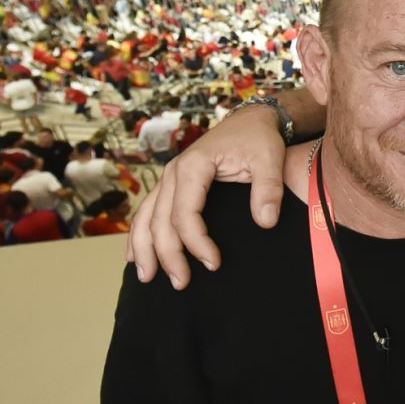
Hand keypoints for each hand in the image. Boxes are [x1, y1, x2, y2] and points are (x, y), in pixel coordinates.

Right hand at [127, 105, 284, 288]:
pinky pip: (148, 210)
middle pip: (161, 221)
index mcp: (194, 166)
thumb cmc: (258, 138)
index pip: (185, 214)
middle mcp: (174, 172)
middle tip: (182, 283)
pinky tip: (135, 255)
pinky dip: (139, 233)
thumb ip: (268, 189)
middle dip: (168, 255)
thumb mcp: (269, 158)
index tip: (214, 264)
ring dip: (144, 248)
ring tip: (148, 278)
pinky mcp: (172, 183)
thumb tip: (266, 222)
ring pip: (146, 217)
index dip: (196, 243)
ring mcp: (169, 177)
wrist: (251, 120)